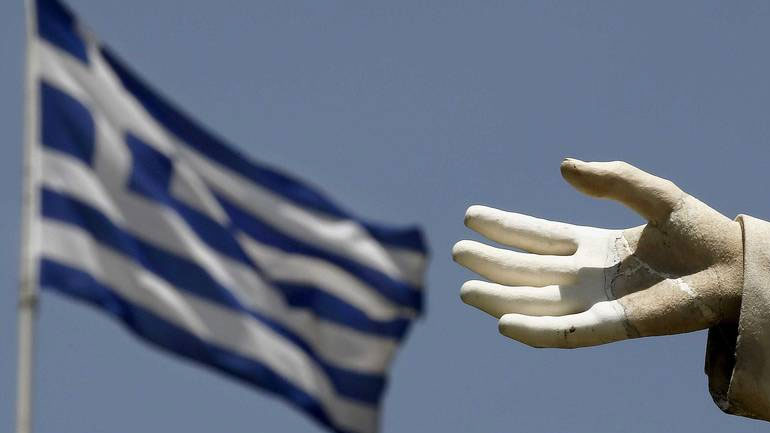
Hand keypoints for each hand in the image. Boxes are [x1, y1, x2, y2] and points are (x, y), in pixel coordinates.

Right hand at [453, 159, 742, 347]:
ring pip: (538, 303)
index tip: (471, 216)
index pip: (537, 236)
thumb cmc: (699, 230)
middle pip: (527, 270)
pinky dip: (536, 330)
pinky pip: (568, 331)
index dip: (504, 227)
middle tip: (456, 252)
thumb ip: (612, 179)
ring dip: (501, 298)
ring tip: (466, 290)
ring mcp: (598, 302)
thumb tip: (564, 167)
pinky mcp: (615, 325)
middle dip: (492, 263)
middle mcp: (588, 275)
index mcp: (593, 245)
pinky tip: (506, 324)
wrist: (735, 267)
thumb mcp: (653, 194)